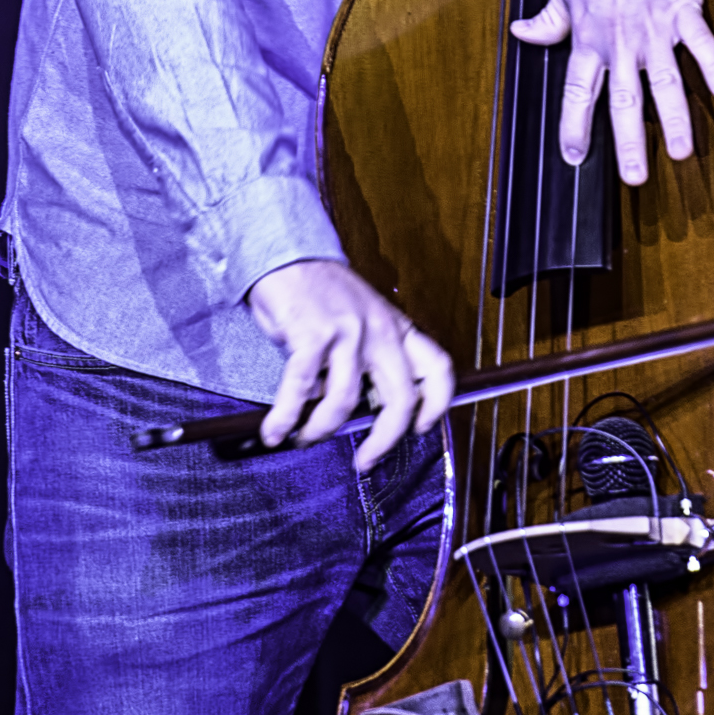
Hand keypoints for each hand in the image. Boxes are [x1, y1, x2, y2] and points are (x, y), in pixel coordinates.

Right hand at [245, 260, 453, 470]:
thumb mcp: (362, 319)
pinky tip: (276, 430)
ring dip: (322, 430)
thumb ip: (368, 360)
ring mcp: (347, 332)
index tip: (422, 428)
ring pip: (346, 401)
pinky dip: (286, 417)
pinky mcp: (312, 334)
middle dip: (383, 441)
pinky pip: (300, 388)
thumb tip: (360, 411)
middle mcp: (378, 330)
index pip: (437, 367)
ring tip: (305, 437)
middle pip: (400, 399)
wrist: (289, 254)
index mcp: (395, 328)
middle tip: (365, 460)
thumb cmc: (322, 290)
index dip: (437, 404)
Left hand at [508, 0, 713, 183]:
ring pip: (665, 83)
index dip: (575, 126)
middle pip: (624, 100)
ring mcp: (654, 26)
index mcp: (588, 36)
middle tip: (635, 178)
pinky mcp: (684, 8)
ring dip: (675, 120)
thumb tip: (521, 32)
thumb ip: (549, 19)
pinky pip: (702, 44)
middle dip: (629, 142)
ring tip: (683, 153)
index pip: (578, 91)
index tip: (574, 156)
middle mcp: (620, 39)